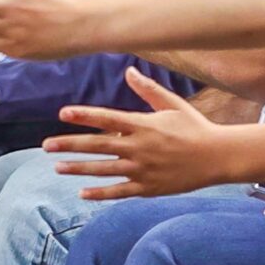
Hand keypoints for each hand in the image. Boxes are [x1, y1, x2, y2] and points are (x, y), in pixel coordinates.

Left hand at [44, 70, 230, 198]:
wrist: (218, 157)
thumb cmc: (195, 127)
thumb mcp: (172, 105)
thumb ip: (148, 90)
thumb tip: (128, 71)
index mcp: (143, 125)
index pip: (107, 118)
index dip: (84, 116)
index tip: (63, 113)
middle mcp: (140, 147)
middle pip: (98, 145)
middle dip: (70, 145)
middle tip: (46, 145)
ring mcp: (143, 169)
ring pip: (104, 169)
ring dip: (79, 168)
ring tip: (58, 167)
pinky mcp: (149, 187)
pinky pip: (120, 191)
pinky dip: (100, 193)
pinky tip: (82, 193)